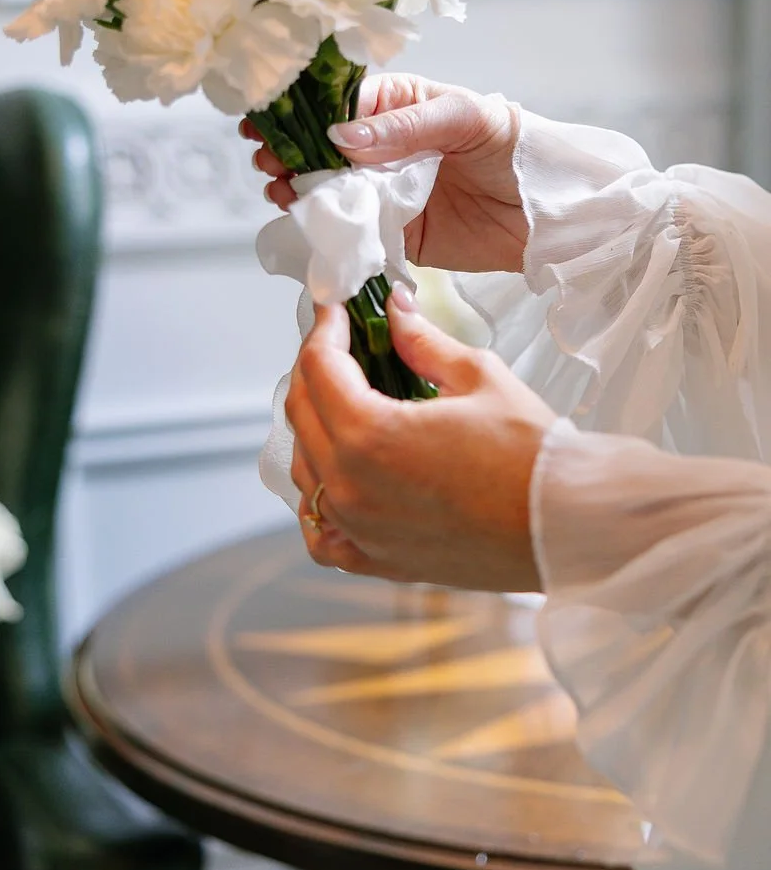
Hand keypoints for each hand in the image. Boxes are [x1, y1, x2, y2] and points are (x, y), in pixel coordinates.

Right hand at [241, 73, 526, 272]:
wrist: (547, 211)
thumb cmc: (513, 146)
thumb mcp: (461, 119)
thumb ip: (402, 127)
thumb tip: (341, 136)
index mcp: (394, 106)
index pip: (334, 105)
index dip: (297, 114)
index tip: (263, 123)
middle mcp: (381, 149)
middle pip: (318, 150)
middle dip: (288, 153)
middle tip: (270, 162)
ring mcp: (384, 193)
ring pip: (326, 191)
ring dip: (298, 191)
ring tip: (283, 191)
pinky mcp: (393, 234)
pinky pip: (351, 231)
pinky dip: (326, 230)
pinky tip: (304, 224)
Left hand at [286, 285, 555, 589]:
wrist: (567, 527)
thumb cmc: (532, 455)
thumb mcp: (477, 377)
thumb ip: (422, 342)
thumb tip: (395, 311)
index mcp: (370, 436)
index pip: (319, 367)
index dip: (326, 328)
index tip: (337, 310)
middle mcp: (350, 488)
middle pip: (301, 413)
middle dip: (316, 370)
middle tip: (343, 346)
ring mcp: (358, 530)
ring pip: (304, 469)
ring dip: (315, 428)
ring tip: (347, 401)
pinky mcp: (376, 559)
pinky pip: (322, 533)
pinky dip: (319, 501)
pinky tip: (339, 478)